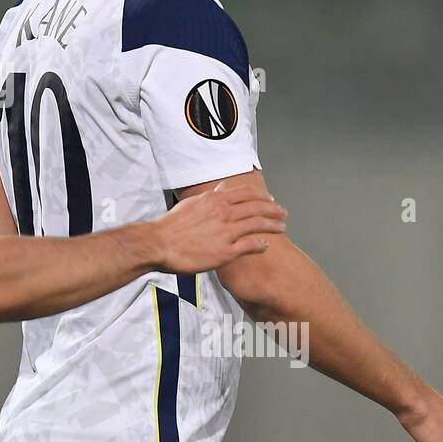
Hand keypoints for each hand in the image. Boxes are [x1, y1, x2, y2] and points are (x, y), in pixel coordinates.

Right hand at [156, 181, 286, 273]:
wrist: (159, 243)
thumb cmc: (171, 225)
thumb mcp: (191, 203)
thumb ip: (210, 197)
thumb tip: (221, 190)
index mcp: (215, 200)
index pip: (247, 194)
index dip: (262, 196)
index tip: (270, 200)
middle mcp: (224, 213)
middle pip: (257, 207)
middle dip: (274, 210)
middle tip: (283, 213)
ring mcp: (226, 232)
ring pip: (258, 225)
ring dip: (273, 225)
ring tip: (282, 227)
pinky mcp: (225, 251)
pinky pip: (250, 245)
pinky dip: (261, 244)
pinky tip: (266, 245)